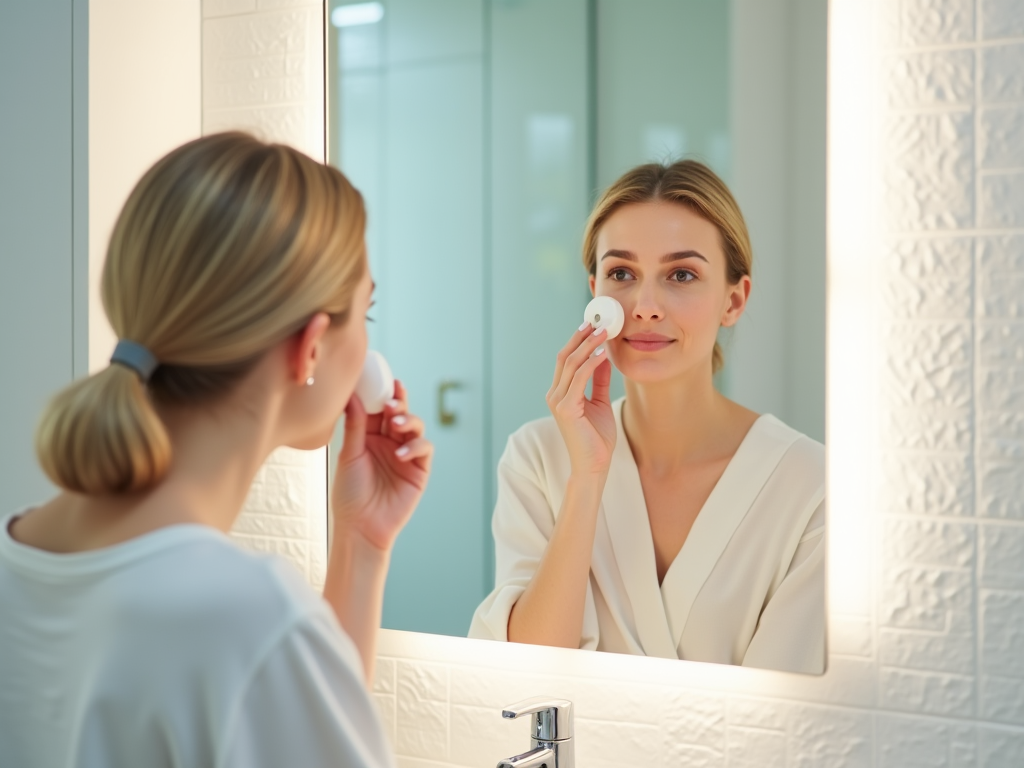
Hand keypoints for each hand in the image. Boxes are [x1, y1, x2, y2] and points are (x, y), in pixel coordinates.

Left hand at [331, 380, 432, 551]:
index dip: (383, 395)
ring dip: (409, 421)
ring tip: (396, 424)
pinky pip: (424, 450)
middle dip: (399, 404)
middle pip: (400, 414)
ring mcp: (406, 456)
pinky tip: (401, 453)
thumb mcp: (349, 456)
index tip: (384, 380)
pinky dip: (415, 447)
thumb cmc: (349, 495)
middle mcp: (389, 444)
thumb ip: (355, 426)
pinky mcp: (419, 471)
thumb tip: (351, 395)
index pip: (380, 410)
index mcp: (370, 438)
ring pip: (415, 428)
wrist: (360, 527)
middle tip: (392, 401)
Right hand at [546, 323, 615, 474]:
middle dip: (581, 337)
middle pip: (565, 357)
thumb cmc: (596, 438)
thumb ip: (598, 380)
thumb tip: (603, 356)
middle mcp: (554, 394)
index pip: (566, 360)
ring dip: (588, 345)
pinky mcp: (565, 408)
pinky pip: (579, 378)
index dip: (578, 340)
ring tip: (604, 332)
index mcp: (560, 393)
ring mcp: (557, 401)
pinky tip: (602, 353)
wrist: (594, 465)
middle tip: (598, 321)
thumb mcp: (599, 401)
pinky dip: (591, 363)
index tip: (593, 325)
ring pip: (571, 364)